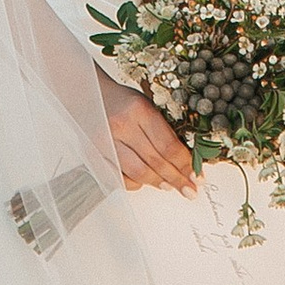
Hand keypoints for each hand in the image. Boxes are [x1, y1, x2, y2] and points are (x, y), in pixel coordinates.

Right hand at [99, 73, 198, 195]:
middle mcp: (121, 126)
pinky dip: (135, 183)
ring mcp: (105, 142)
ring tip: (171, 186)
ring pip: (138, 173)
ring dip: (158, 182)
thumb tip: (185, 160)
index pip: (168, 145)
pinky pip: (120, 177)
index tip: (196, 176)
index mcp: (139, 110)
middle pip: (155, 162)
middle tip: (190, 190)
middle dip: (176, 179)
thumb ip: (164, 130)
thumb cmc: (123, 100)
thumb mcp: (148, 105)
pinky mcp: (94, 154)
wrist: (89, 93)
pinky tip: (146, 182)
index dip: (185, 165)